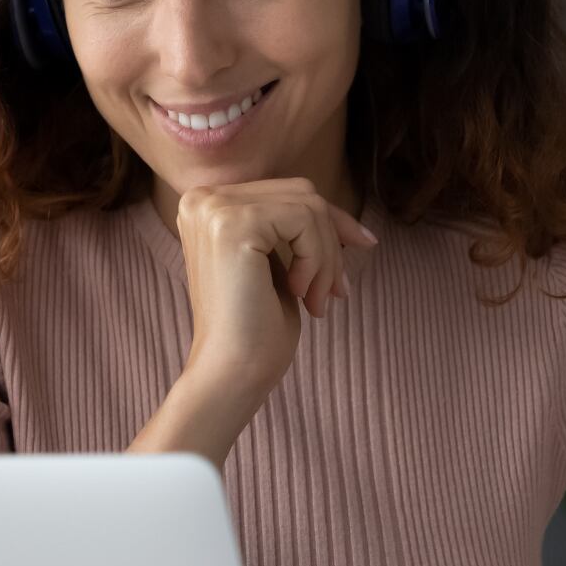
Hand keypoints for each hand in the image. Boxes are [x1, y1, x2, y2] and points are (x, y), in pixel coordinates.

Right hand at [175, 178, 377, 393]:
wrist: (232, 373)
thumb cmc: (256, 330)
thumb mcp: (277, 266)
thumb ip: (290, 231)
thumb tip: (339, 216)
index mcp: (207, 206)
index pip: (286, 192)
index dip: (330, 220)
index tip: (363, 244)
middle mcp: (202, 198)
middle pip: (301, 192)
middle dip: (332, 240)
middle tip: (337, 289)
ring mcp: (213, 208)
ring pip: (308, 206)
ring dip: (326, 257)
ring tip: (317, 300)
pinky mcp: (231, 223)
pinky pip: (304, 220)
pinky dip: (316, 259)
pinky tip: (301, 293)